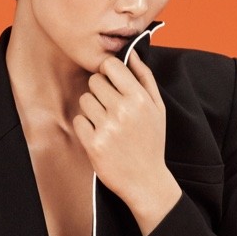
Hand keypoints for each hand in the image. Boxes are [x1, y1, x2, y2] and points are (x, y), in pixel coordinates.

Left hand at [73, 50, 179, 227]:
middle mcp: (123, 110)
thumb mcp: (158, 109)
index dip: (108, 72)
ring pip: (84, 100)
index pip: (110, 65)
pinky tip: (98, 136)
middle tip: (109, 107)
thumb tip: (132, 53)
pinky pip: (78, 121)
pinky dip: (85, 127)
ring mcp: (107, 127)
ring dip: (91, 110)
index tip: (112, 84)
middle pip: (94, 81)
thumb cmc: (152, 143)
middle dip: (99, 91)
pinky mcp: (93, 144)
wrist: (146, 181)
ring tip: (105, 123)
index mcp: (139, 98)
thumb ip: (145, 79)